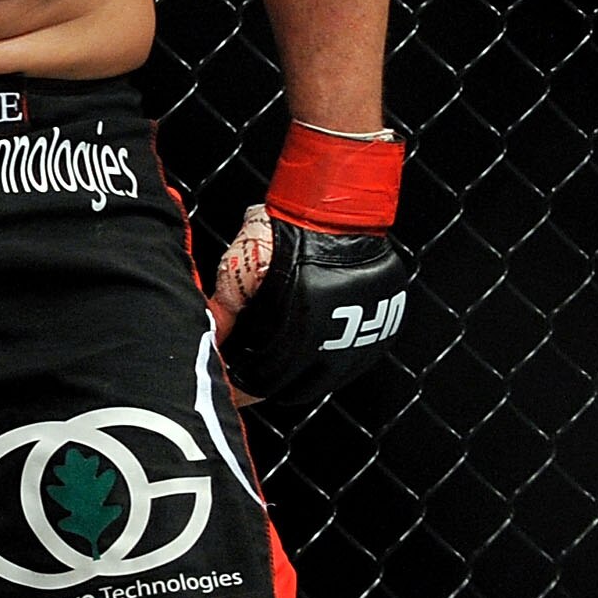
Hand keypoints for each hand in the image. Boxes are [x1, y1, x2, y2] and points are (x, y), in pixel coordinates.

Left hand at [212, 125, 413, 400]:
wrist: (333, 210)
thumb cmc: (280, 235)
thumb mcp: (241, 272)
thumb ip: (225, 312)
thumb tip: (209, 345)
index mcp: (304, 330)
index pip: (267, 379)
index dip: (244, 385)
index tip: (230, 384)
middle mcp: (341, 341)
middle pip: (298, 387)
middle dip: (270, 383)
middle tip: (250, 374)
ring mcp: (370, 337)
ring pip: (330, 378)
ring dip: (302, 374)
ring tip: (278, 361)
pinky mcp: (388, 327)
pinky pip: (355, 358)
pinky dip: (330, 358)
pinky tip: (311, 349)